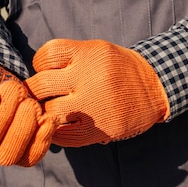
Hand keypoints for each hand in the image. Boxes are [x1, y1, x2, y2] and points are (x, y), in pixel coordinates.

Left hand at [25, 39, 169, 146]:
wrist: (155, 89)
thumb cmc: (118, 68)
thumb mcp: (96, 50)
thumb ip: (67, 57)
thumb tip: (32, 75)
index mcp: (88, 55)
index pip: (45, 56)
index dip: (40, 64)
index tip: (48, 70)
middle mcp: (90, 78)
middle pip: (40, 85)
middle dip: (35, 90)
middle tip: (40, 94)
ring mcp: (94, 106)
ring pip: (49, 111)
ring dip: (46, 112)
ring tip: (52, 109)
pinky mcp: (98, 130)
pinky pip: (63, 136)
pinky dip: (55, 132)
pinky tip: (61, 125)